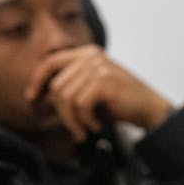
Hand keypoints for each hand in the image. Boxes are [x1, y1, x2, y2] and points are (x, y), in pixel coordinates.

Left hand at [25, 45, 171, 141]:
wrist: (150, 110)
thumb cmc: (118, 103)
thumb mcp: (90, 88)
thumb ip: (70, 84)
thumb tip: (38, 96)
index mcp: (86, 53)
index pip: (50, 62)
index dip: (37, 81)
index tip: (32, 100)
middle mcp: (91, 56)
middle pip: (56, 85)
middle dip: (59, 112)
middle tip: (71, 128)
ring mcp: (99, 68)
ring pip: (65, 98)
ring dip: (72, 121)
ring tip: (84, 130)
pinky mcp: (105, 82)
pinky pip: (79, 105)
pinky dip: (85, 121)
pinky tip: (96, 126)